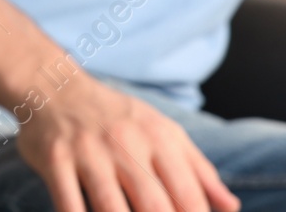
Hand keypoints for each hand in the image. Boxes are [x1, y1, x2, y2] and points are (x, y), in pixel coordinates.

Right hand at [16, 75, 239, 211]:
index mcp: (158, 138)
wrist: (55, 85)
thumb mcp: (163, 131)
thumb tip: (232, 208)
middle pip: (153, 205)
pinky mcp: (54, 159)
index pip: (188, 196)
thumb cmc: (117, 117)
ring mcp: (87, 151)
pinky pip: (68, 204)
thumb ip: (198, 170)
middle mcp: (125, 142)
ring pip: (110, 208)